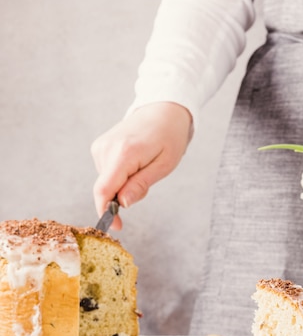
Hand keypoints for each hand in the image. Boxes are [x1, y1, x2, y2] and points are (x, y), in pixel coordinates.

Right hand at [91, 101, 192, 229]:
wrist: (163, 109)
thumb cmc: (169, 136)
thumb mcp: (164, 164)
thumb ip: (141, 185)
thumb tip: (123, 204)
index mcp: (124, 153)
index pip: (104, 190)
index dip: (106, 212)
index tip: (115, 226)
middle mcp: (106, 148)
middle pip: (106, 188)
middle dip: (123, 196)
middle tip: (148, 181)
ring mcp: (100, 146)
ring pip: (107, 182)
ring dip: (123, 185)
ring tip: (144, 166)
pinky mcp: (99, 146)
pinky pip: (107, 172)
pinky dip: (120, 175)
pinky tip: (135, 161)